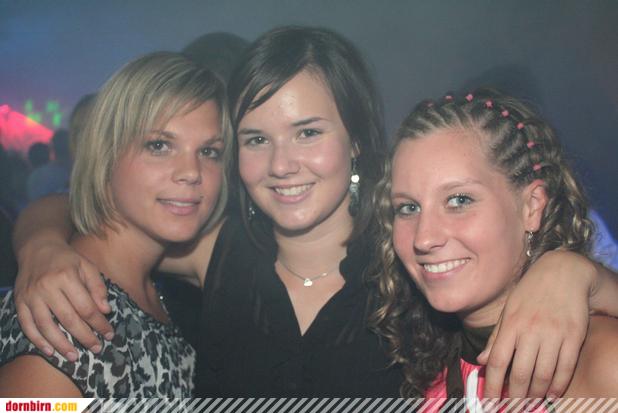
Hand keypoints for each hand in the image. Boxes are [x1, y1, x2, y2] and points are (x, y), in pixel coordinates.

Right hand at [14, 239, 112, 359]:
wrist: (37, 248)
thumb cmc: (67, 259)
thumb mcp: (87, 266)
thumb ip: (98, 288)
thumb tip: (106, 310)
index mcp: (67, 277)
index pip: (86, 307)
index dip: (99, 323)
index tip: (109, 334)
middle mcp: (47, 287)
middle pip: (68, 318)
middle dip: (84, 337)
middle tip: (97, 349)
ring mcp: (31, 296)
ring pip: (46, 326)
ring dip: (61, 344)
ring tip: (74, 357)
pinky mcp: (19, 302)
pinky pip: (27, 325)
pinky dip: (37, 340)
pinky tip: (50, 351)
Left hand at [479, 250, 593, 398]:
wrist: (563, 273)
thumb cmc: (530, 292)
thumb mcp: (508, 311)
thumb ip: (496, 338)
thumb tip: (480, 361)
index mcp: (510, 324)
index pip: (496, 361)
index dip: (492, 385)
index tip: (490, 402)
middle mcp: (530, 330)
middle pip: (520, 373)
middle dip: (514, 397)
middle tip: (512, 408)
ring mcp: (553, 334)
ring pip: (543, 374)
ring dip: (535, 394)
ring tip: (530, 403)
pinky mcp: (573, 336)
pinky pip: (565, 367)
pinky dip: (558, 385)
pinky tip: (551, 393)